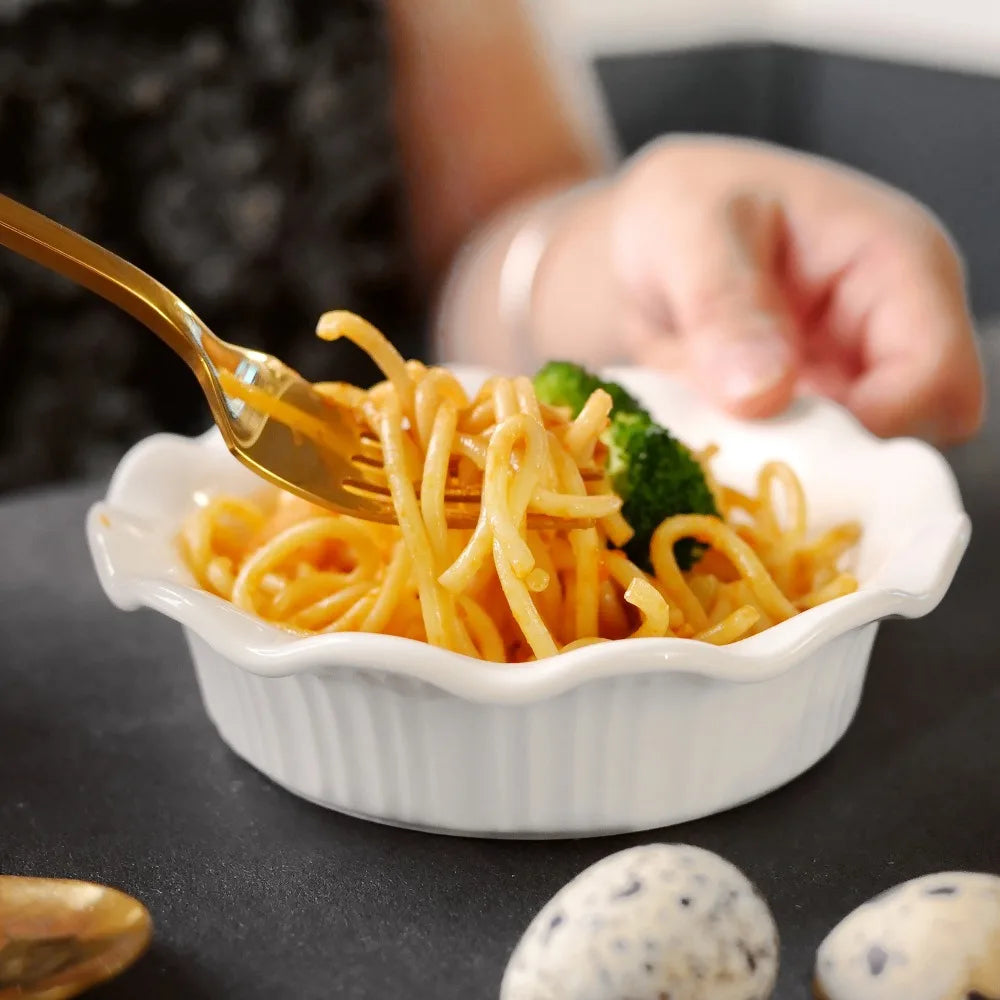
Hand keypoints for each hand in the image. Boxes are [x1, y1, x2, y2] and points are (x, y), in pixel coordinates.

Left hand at [605, 136, 983, 443]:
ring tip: (722, 443)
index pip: (935, 371)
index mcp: (895, 259)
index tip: (788, 446)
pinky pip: (817, 463)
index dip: (875, 424)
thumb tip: (762, 396)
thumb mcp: (685, 232)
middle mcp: (897, 324)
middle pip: (919, 429)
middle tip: (749, 453)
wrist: (650, 237)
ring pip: (868, 458)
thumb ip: (722, 306)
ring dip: (798, 466)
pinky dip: (770, 467)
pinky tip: (721, 450)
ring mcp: (861, 373)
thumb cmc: (680, 209)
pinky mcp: (819, 410)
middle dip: (839, 456)